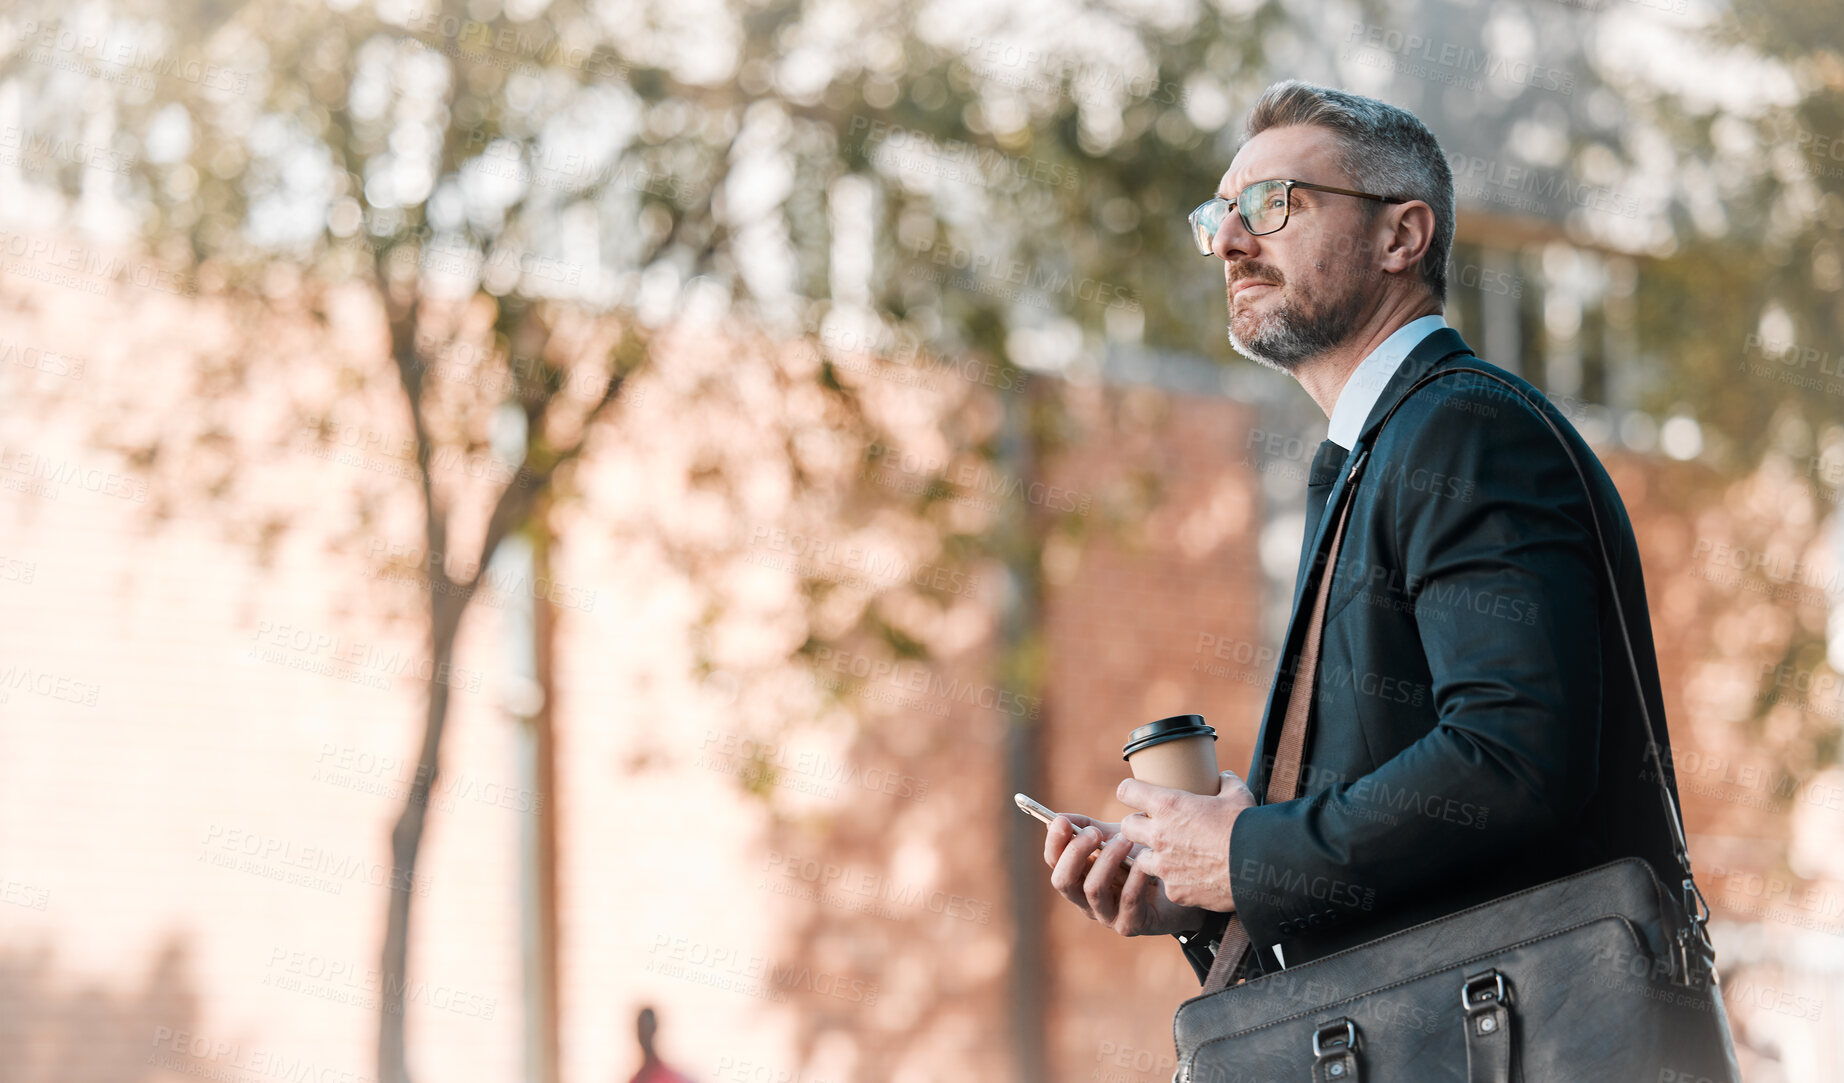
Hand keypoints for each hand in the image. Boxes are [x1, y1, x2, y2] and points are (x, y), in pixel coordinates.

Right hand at [1043, 812, 1209, 936]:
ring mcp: (1108, 915)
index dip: (1054, 841)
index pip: (1054, 862)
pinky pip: (1128, 900)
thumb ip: (1088, 827)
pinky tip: (1146, 861)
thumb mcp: (1114, 839)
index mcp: (1079, 876)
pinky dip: (1135, 877)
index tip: (1063, 821)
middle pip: (1063, 881)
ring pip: (1093, 889)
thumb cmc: (1143, 859)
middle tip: (1095, 833)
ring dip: (1107, 860)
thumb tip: (1060, 817)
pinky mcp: (1131, 924)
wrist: (1184, 882)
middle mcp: (1087, 900)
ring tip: (1127, 840)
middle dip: (1075, 852)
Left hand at [1117, 769, 1256, 911]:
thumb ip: (1225, 782)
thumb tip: (1223, 777)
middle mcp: (1160, 835)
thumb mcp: (1238, 795)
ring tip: (1171, 856)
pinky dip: (1175, 881)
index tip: (1135, 794)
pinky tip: (1191, 878)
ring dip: (1152, 856)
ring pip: (1141, 859)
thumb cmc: (1248, 827)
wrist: (1260, 868)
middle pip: (1126, 827)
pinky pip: (1166, 885)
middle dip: (1136, 826)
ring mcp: (1164, 866)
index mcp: (1169, 806)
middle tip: (1153, 827)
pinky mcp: (1175, 890)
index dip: (1130, 791)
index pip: (1127, 791)